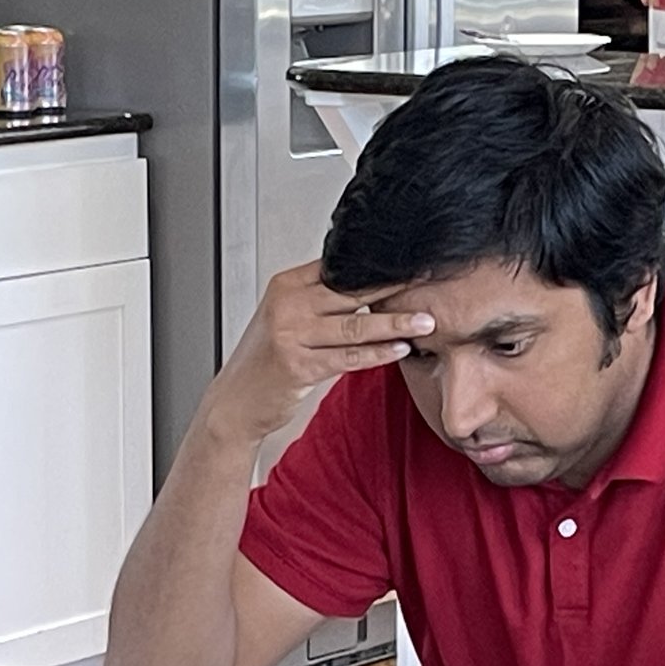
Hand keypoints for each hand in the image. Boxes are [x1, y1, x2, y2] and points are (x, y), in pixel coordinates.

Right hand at [206, 260, 434, 445]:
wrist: (236, 401)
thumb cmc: (266, 361)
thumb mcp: (287, 318)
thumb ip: (320, 300)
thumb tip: (370, 286)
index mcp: (286, 284)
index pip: (339, 266)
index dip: (377, 266)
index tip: (411, 264)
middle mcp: (287, 304)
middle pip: (351, 291)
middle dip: (394, 288)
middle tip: (429, 283)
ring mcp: (290, 334)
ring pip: (354, 326)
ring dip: (394, 324)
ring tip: (425, 322)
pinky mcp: (298, 365)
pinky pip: (348, 358)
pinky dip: (377, 354)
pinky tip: (399, 349)